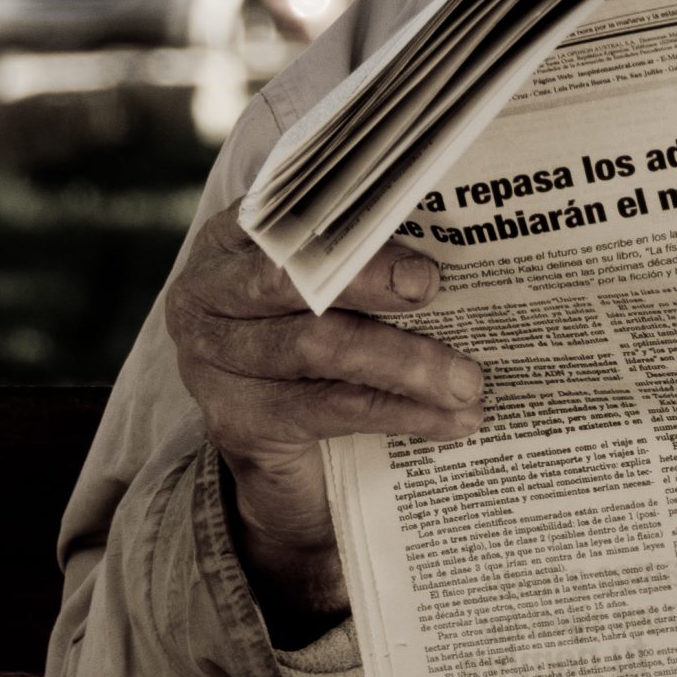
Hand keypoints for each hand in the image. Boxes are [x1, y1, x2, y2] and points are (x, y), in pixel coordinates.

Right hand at [167, 213, 482, 639]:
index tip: (403, 213)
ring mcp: (212, 359)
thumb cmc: (322, 349)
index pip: (288, 211)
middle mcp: (207, 291)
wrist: (286, 465)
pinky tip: (448, 419)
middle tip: (431, 284)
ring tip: (468, 380)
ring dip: (404, 361)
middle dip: (368, 275)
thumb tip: (457, 240)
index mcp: (232, 239)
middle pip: (290, 275)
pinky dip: (398, 411)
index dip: (345, 213)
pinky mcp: (236, 420)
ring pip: (317, 346)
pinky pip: (329, 408)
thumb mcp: (336, 294)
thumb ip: (370, 258)